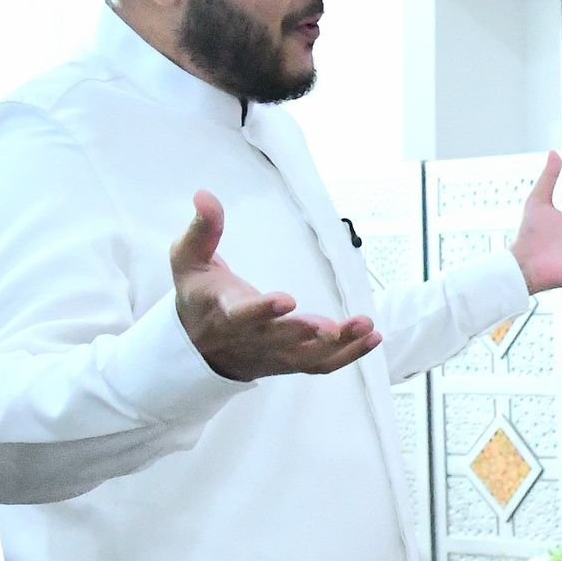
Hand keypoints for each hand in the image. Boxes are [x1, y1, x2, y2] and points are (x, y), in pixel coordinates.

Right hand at [171, 190, 381, 380]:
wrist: (198, 348)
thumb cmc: (198, 296)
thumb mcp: (188, 260)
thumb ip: (202, 230)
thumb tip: (205, 196)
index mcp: (224, 314)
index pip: (242, 315)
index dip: (262, 310)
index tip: (286, 300)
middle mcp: (251, 339)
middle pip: (280, 341)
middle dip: (305, 333)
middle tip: (332, 327)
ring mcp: (273, 355)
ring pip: (307, 356)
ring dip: (340, 345)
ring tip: (366, 326)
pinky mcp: (291, 362)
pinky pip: (322, 365)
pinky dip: (350, 355)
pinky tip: (373, 337)